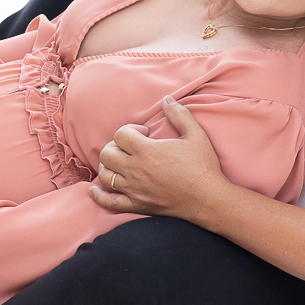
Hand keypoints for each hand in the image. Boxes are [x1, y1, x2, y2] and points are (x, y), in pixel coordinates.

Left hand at [89, 96, 227, 218]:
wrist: (208, 199)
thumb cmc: (203, 166)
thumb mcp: (195, 135)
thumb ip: (179, 115)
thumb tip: (167, 99)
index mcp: (147, 151)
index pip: (120, 134)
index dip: (129, 129)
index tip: (143, 132)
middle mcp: (135, 170)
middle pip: (107, 154)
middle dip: (115, 146)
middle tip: (129, 147)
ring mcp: (134, 189)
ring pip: (105, 175)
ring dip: (108, 166)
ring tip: (119, 163)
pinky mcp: (137, 205)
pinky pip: (109, 202)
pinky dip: (99, 196)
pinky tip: (95, 190)